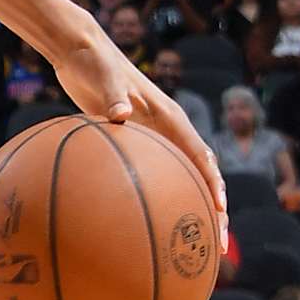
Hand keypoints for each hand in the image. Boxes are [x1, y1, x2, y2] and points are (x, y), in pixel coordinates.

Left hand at [49, 22, 226, 243]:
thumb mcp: (104, 78)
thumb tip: (121, 114)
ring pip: (181, 179)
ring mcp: (153, 138)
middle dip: (212, 209)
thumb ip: (113, 97)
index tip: (219, 208)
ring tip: (194, 245)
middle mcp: (168, 130)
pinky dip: (160, 199)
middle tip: (215, 245)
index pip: (200, 155)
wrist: (80, 54)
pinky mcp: (136, 142)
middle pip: (199, 174)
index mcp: (169, 117)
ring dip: (190, 209)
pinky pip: (155, 176)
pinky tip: (147, 224)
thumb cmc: (94, 63)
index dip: (212, 182)